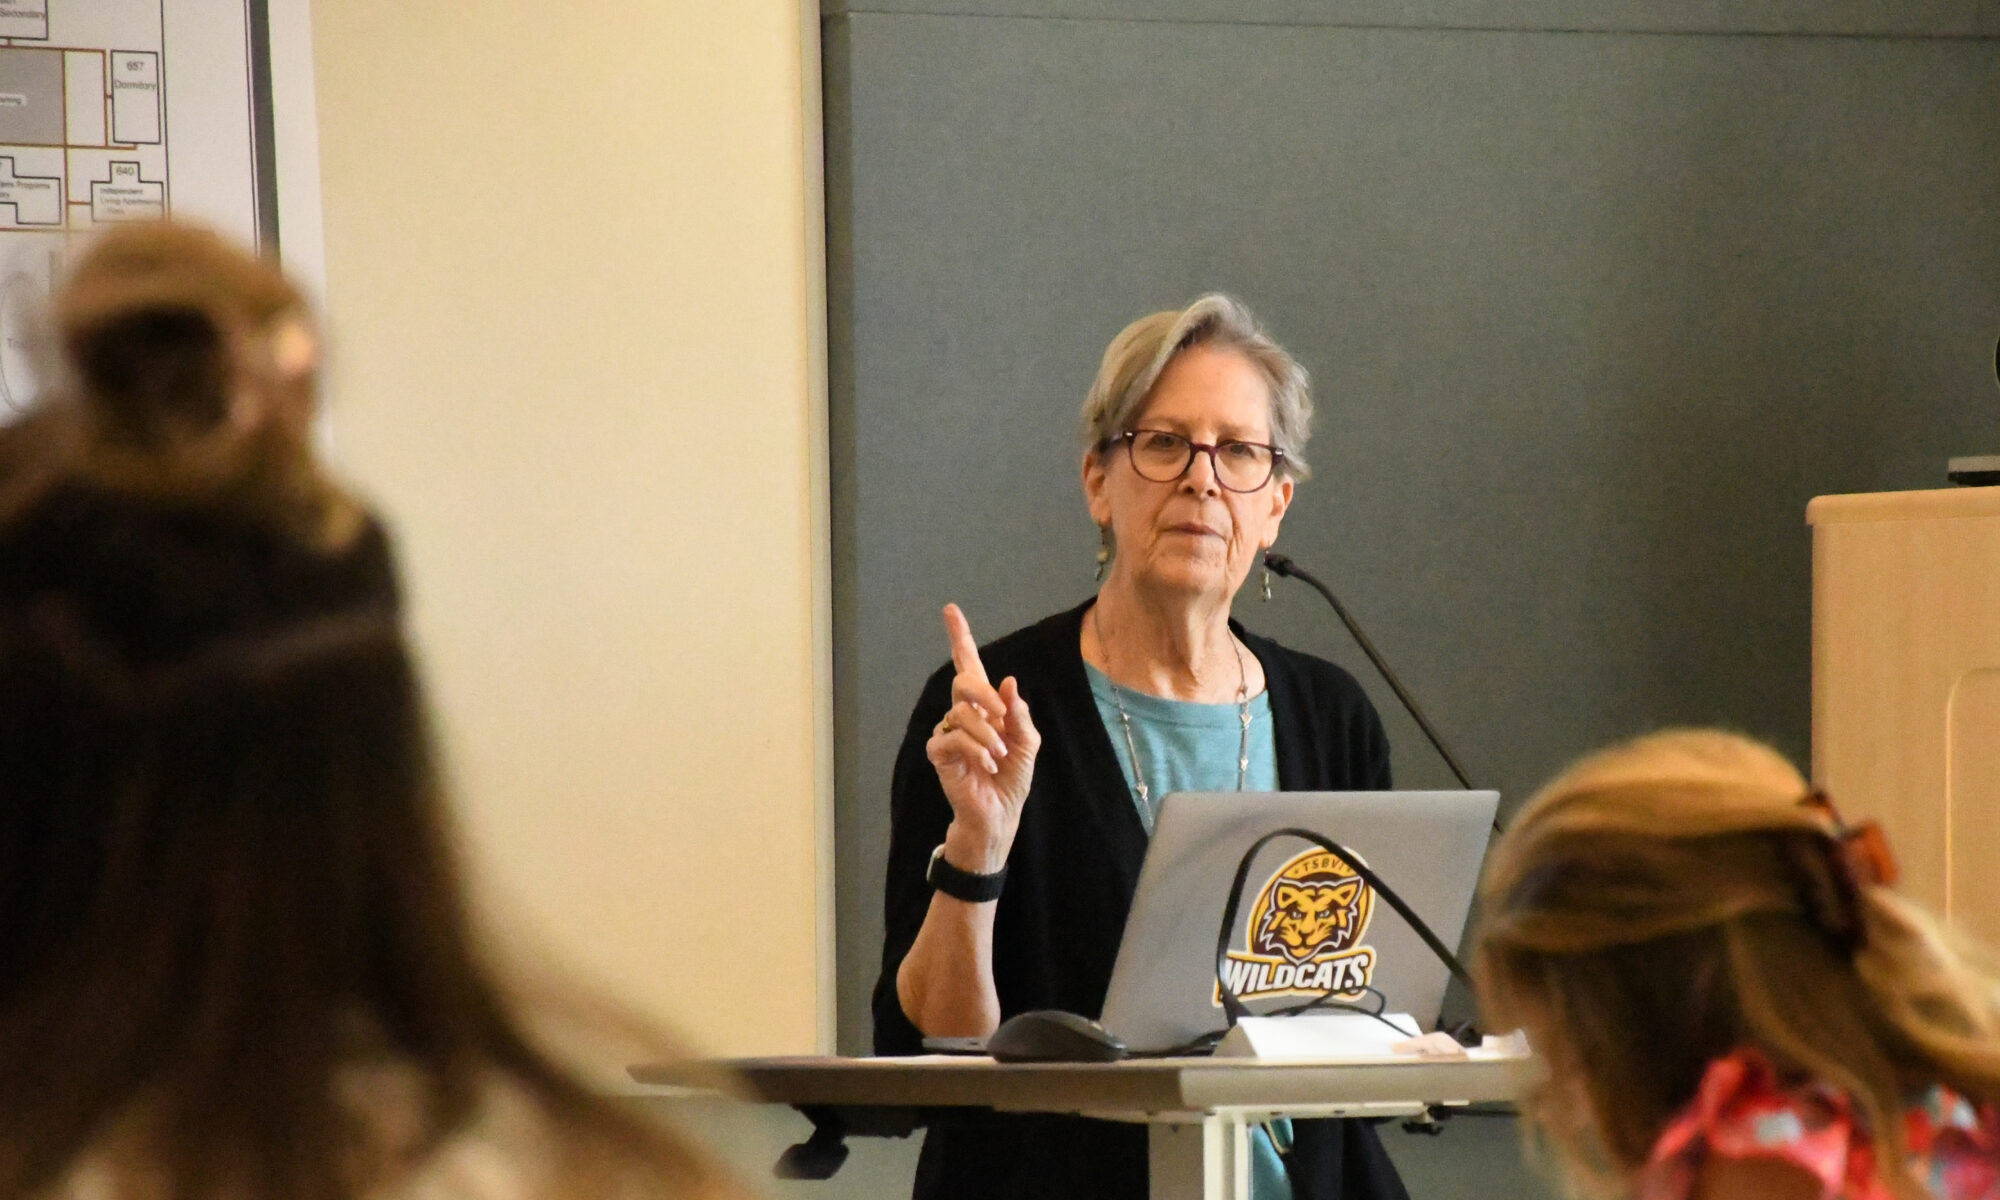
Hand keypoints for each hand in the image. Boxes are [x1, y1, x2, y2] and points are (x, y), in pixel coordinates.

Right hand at [925, 604, 1039, 873]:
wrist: (1001, 814)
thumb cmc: (1012, 778)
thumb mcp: (1028, 743)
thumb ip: (1019, 713)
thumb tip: (1008, 682)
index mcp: (985, 707)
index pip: (968, 665)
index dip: (960, 637)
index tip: (950, 610)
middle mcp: (964, 714)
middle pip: (964, 682)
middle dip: (984, 694)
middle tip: (1002, 717)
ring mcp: (949, 733)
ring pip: (961, 713)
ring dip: (987, 734)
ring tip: (999, 756)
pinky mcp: (940, 754)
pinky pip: (952, 738)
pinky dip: (975, 750)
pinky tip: (986, 765)